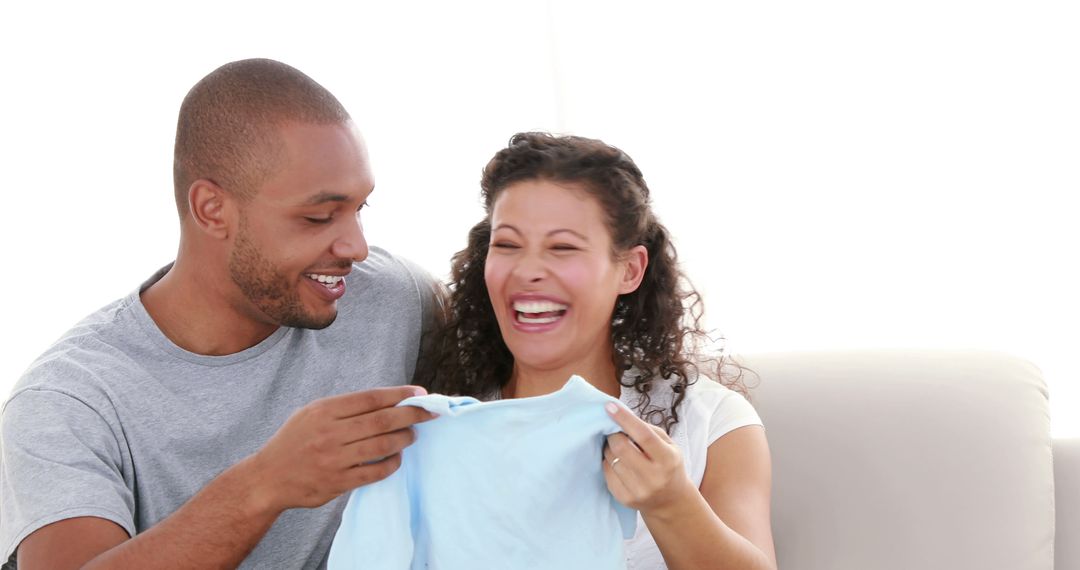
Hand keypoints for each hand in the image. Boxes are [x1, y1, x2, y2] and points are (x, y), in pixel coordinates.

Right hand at [246, 386, 435, 510]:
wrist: (267, 478)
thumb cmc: (295, 441)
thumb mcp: (311, 413)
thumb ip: (345, 407)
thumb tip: (388, 400)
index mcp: (324, 410)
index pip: (371, 398)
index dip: (399, 393)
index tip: (420, 392)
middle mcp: (329, 433)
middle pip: (382, 420)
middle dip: (412, 414)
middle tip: (430, 412)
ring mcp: (334, 459)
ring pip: (383, 445)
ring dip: (405, 438)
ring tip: (413, 434)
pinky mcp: (338, 483)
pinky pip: (375, 472)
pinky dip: (392, 463)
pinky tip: (397, 457)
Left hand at [602, 402, 697, 518]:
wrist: (671, 502)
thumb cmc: (669, 466)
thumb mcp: (669, 445)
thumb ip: (648, 430)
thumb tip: (621, 417)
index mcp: (668, 460)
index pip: (644, 436)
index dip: (624, 419)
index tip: (609, 406)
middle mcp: (653, 477)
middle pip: (621, 448)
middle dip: (613, 434)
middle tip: (613, 430)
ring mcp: (638, 490)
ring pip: (611, 459)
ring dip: (609, 448)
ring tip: (617, 446)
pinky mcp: (624, 499)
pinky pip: (606, 473)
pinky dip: (608, 462)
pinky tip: (617, 461)